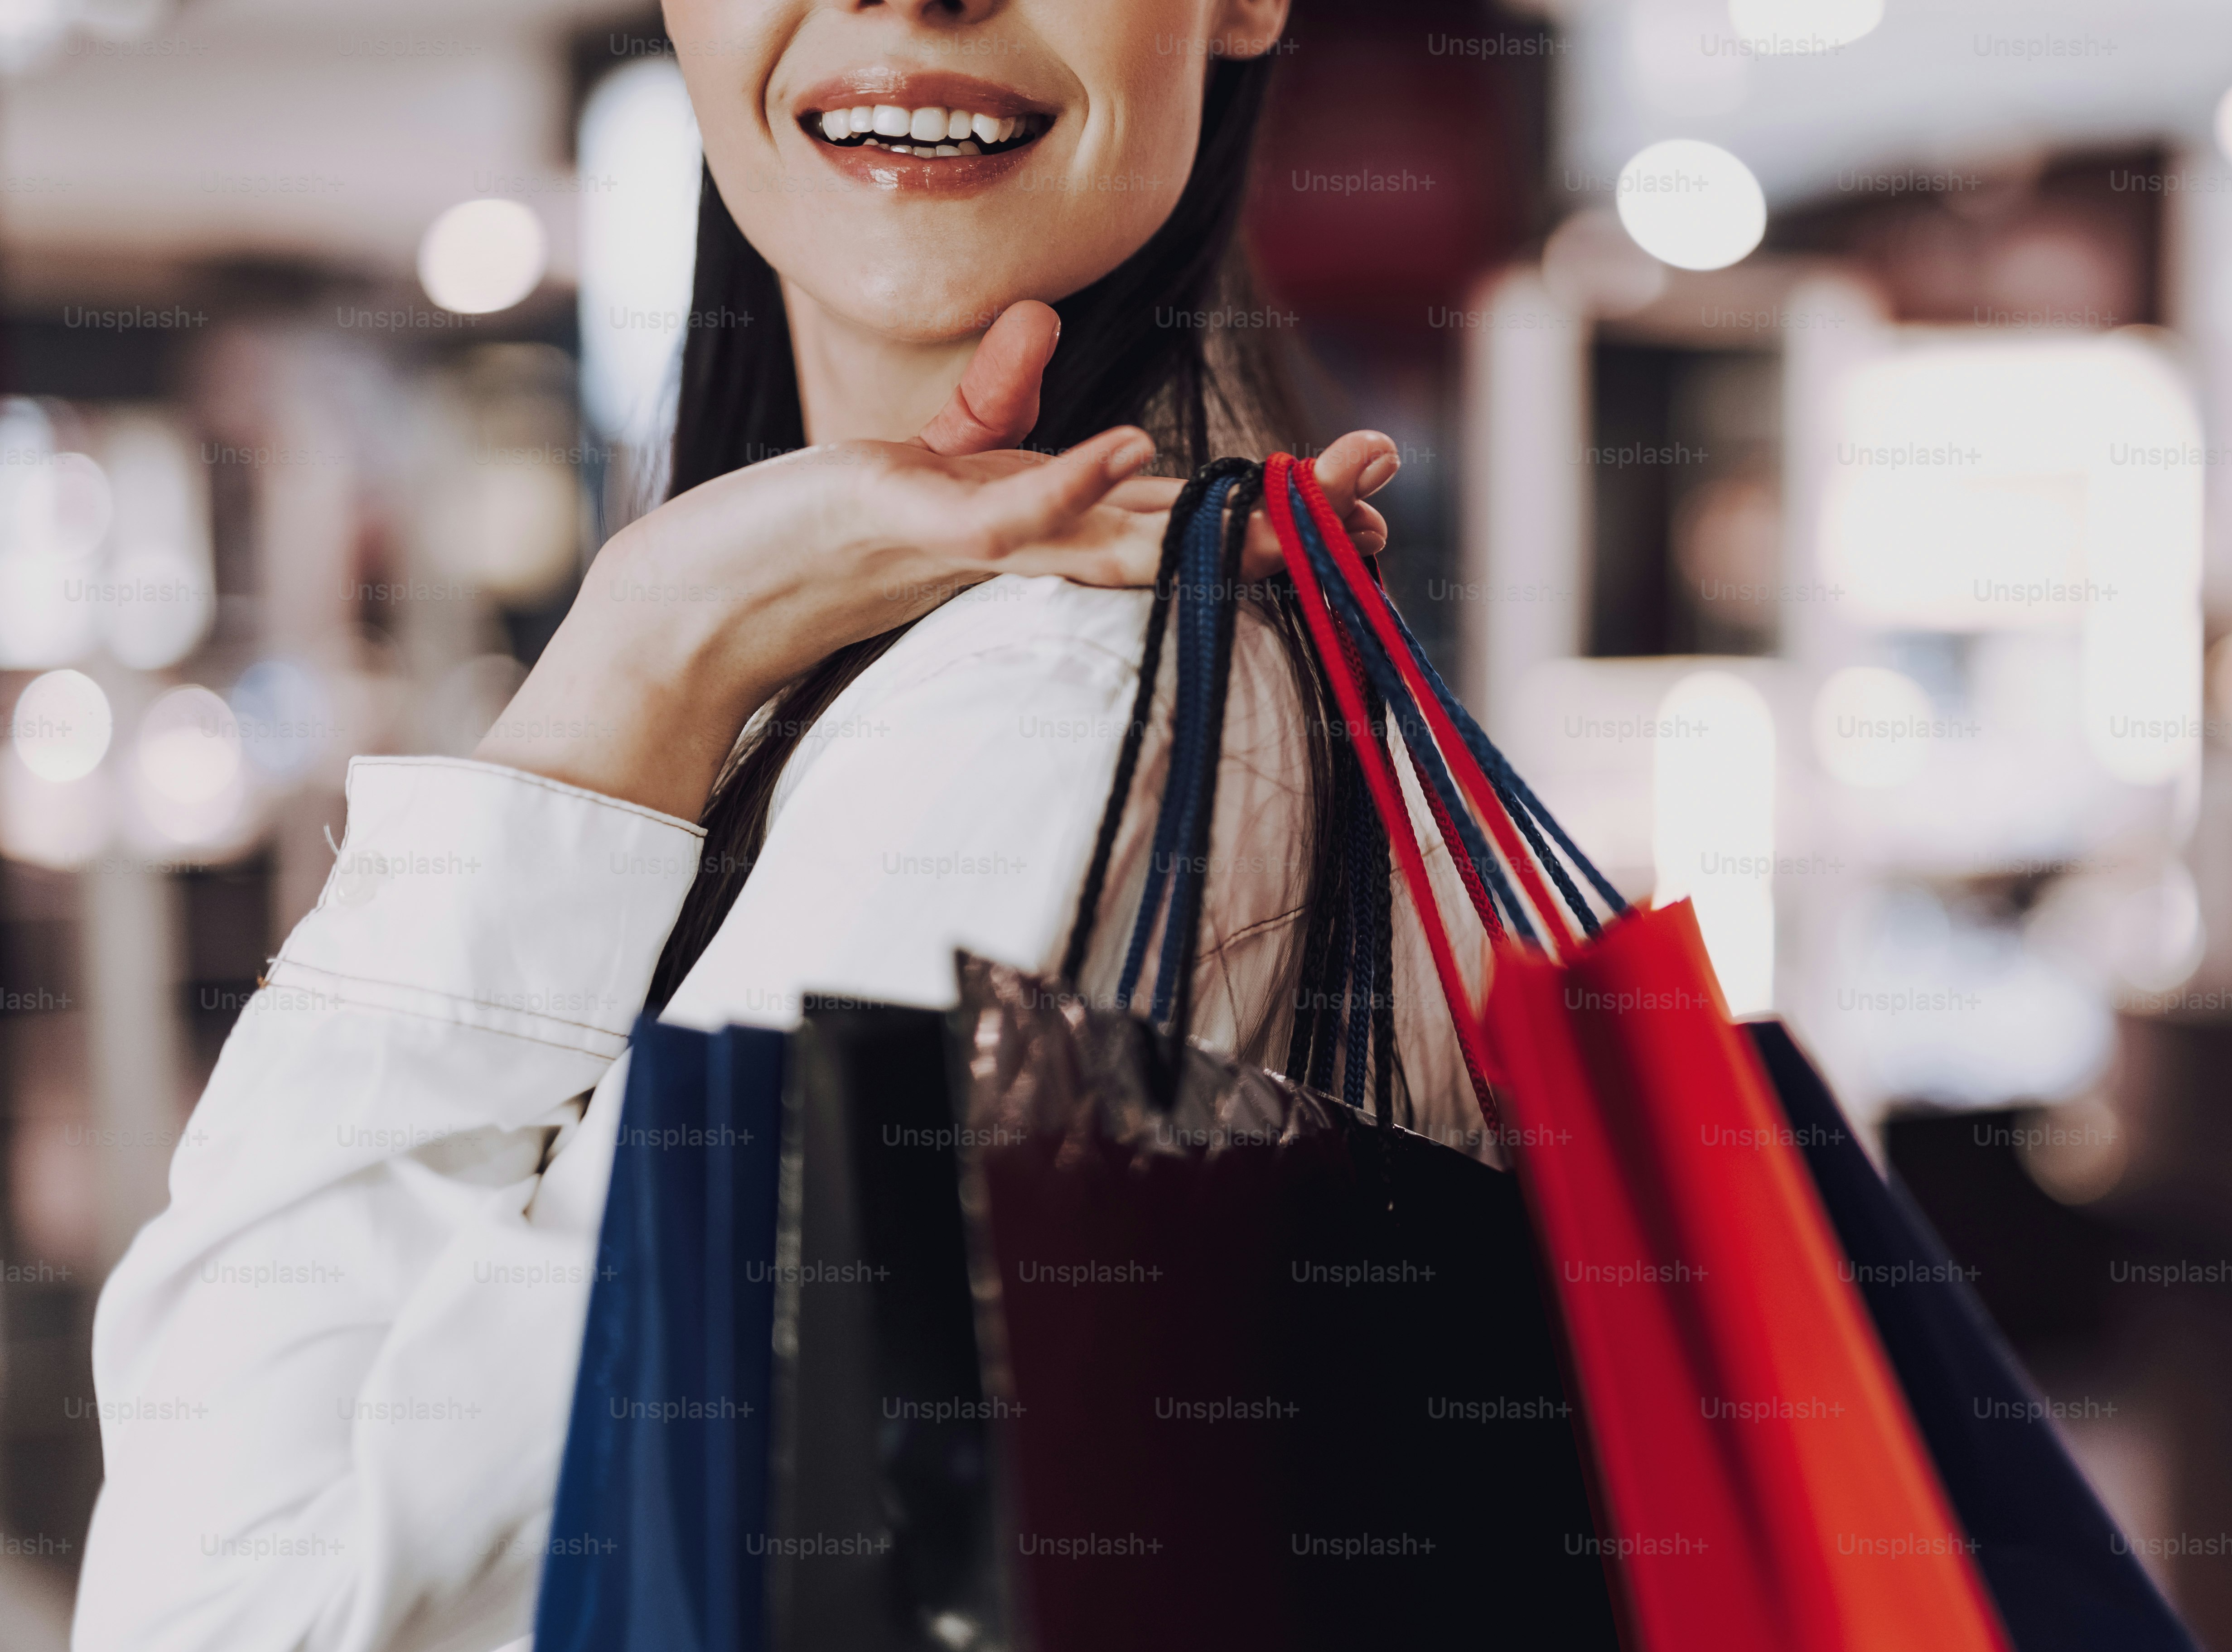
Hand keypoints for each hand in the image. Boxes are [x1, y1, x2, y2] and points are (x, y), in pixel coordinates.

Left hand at [472, 301, 1396, 820]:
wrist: (703, 599)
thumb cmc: (806, 537)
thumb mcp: (917, 457)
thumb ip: (988, 404)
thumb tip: (1041, 327)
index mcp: (1043, 529)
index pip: (1179, 515)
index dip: (1270, 504)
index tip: (1361, 489)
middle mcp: (1031, 548)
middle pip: (1182, 535)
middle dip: (1284, 522)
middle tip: (1382, 506)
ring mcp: (983, 546)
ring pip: (1125, 540)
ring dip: (1216, 522)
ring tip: (1305, 502)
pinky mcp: (920, 529)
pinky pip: (1012, 514)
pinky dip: (1071, 486)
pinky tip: (1133, 455)